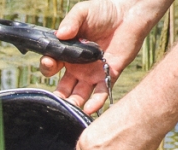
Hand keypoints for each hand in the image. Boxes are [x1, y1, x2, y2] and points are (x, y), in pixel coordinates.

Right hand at [39, 0, 170, 114]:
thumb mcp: (83, 12)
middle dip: (58, 96)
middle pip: (64, 87)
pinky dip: (95, 103)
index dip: (48, 67)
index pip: (52, 66)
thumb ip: (71, 21)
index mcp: (67, 54)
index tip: (50, 63)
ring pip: (79, 95)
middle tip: (55, 101)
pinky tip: (89, 109)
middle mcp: (77, 67)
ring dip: (74, 104)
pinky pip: (100, 93)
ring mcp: (92, 73)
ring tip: (70, 109)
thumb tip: (60, 34)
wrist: (129, 14)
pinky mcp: (109, 75)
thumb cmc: (104, 11)